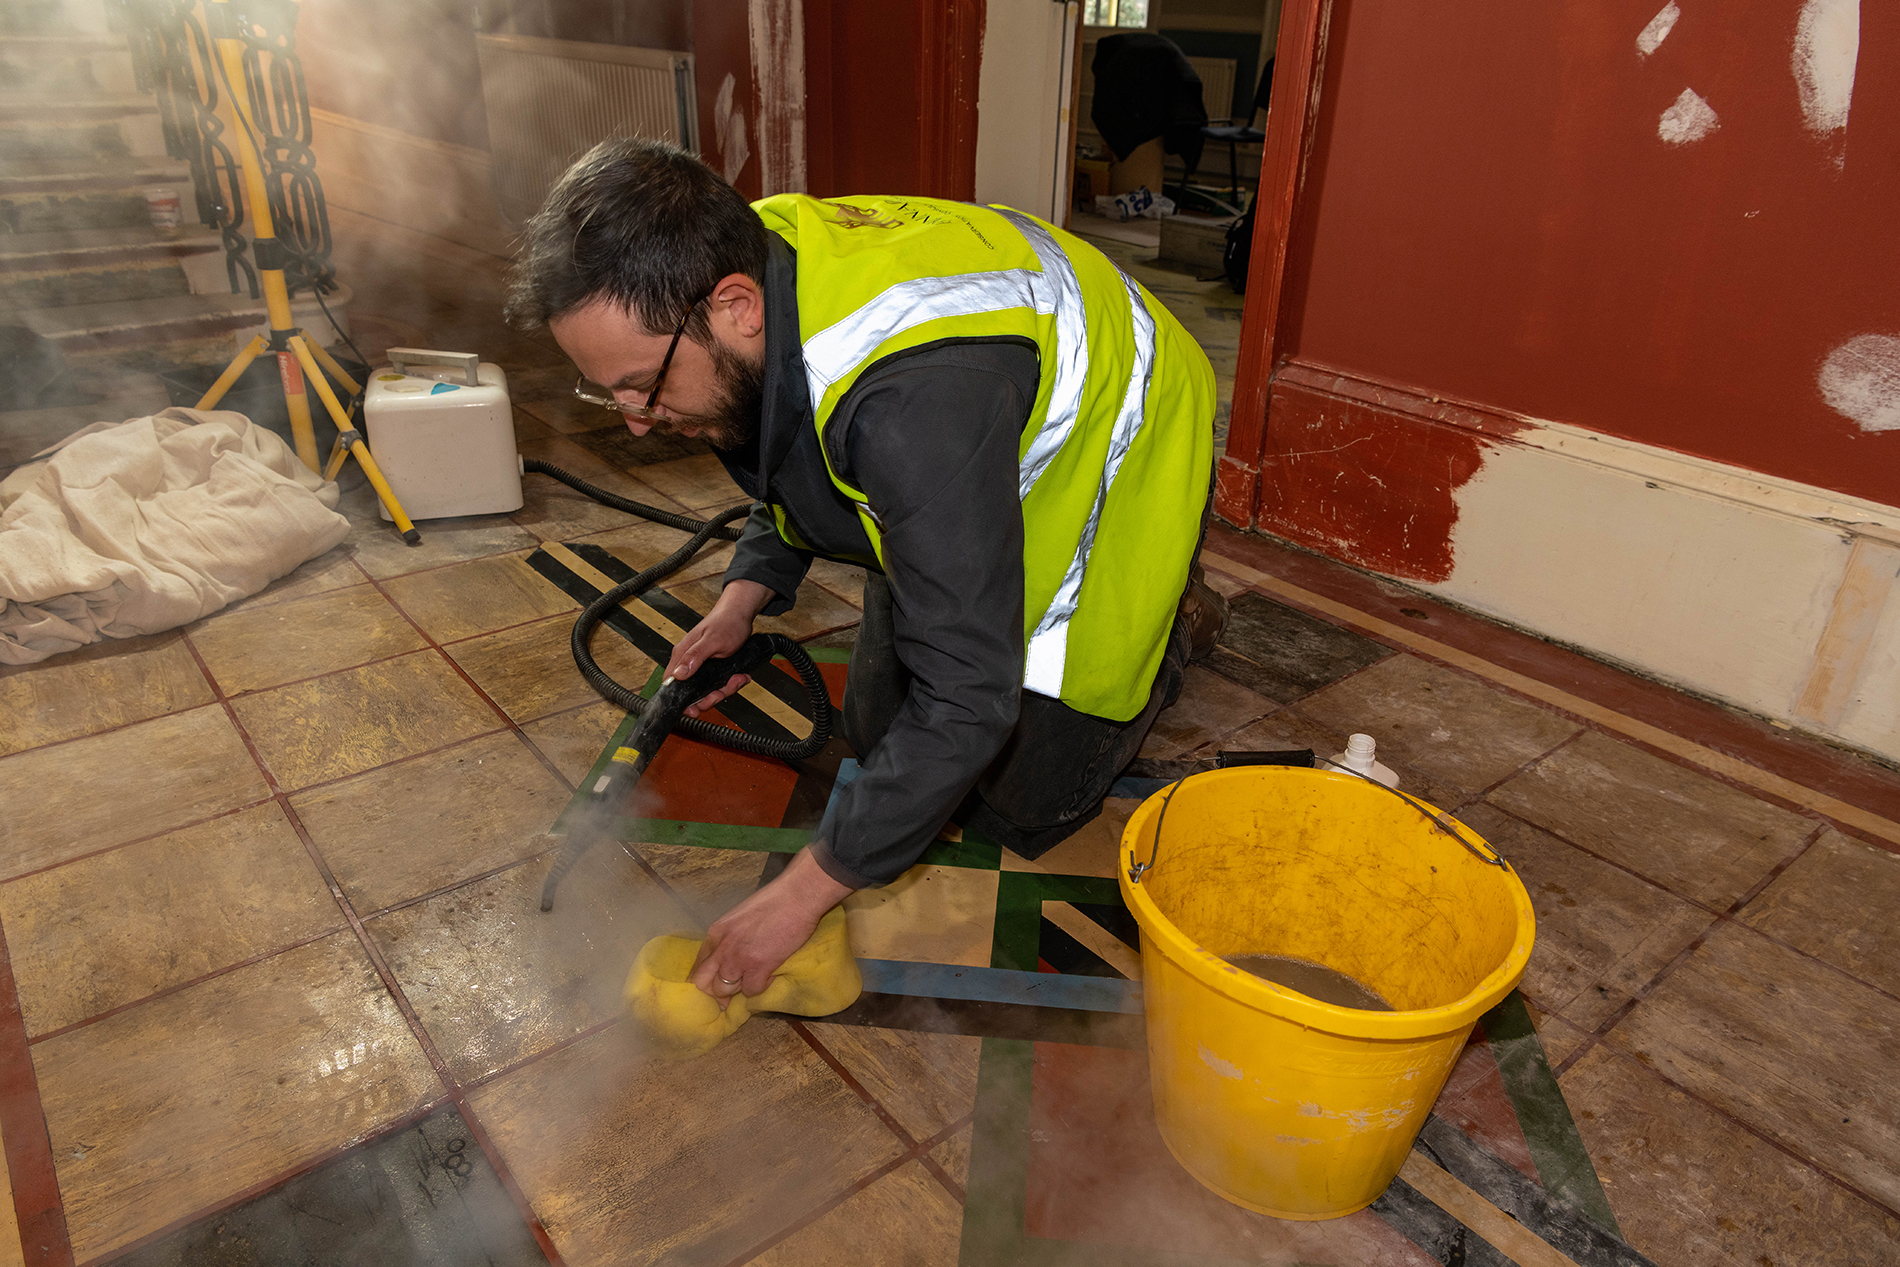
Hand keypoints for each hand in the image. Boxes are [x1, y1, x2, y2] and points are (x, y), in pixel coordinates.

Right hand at [666, 579, 774, 716]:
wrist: (741, 613)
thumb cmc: (726, 622)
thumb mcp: (712, 640)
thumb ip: (695, 656)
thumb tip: (678, 674)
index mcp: (682, 655)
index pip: (671, 685)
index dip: (681, 702)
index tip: (694, 710)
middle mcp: (688, 662)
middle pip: (691, 693)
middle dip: (710, 697)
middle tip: (723, 691)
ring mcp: (700, 666)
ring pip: (707, 691)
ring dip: (724, 689)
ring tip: (737, 678)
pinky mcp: (712, 669)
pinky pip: (718, 684)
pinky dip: (730, 683)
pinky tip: (739, 675)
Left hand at [690, 849, 854, 1007]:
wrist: (797, 897)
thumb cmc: (774, 901)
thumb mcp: (739, 917)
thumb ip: (730, 937)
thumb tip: (731, 955)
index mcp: (716, 933)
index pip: (698, 966)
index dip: (705, 980)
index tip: (715, 985)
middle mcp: (722, 948)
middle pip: (703, 983)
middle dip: (714, 992)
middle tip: (729, 995)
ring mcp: (739, 959)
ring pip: (724, 990)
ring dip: (738, 990)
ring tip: (752, 981)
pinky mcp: (759, 967)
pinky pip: (751, 991)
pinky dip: (761, 987)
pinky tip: (770, 976)